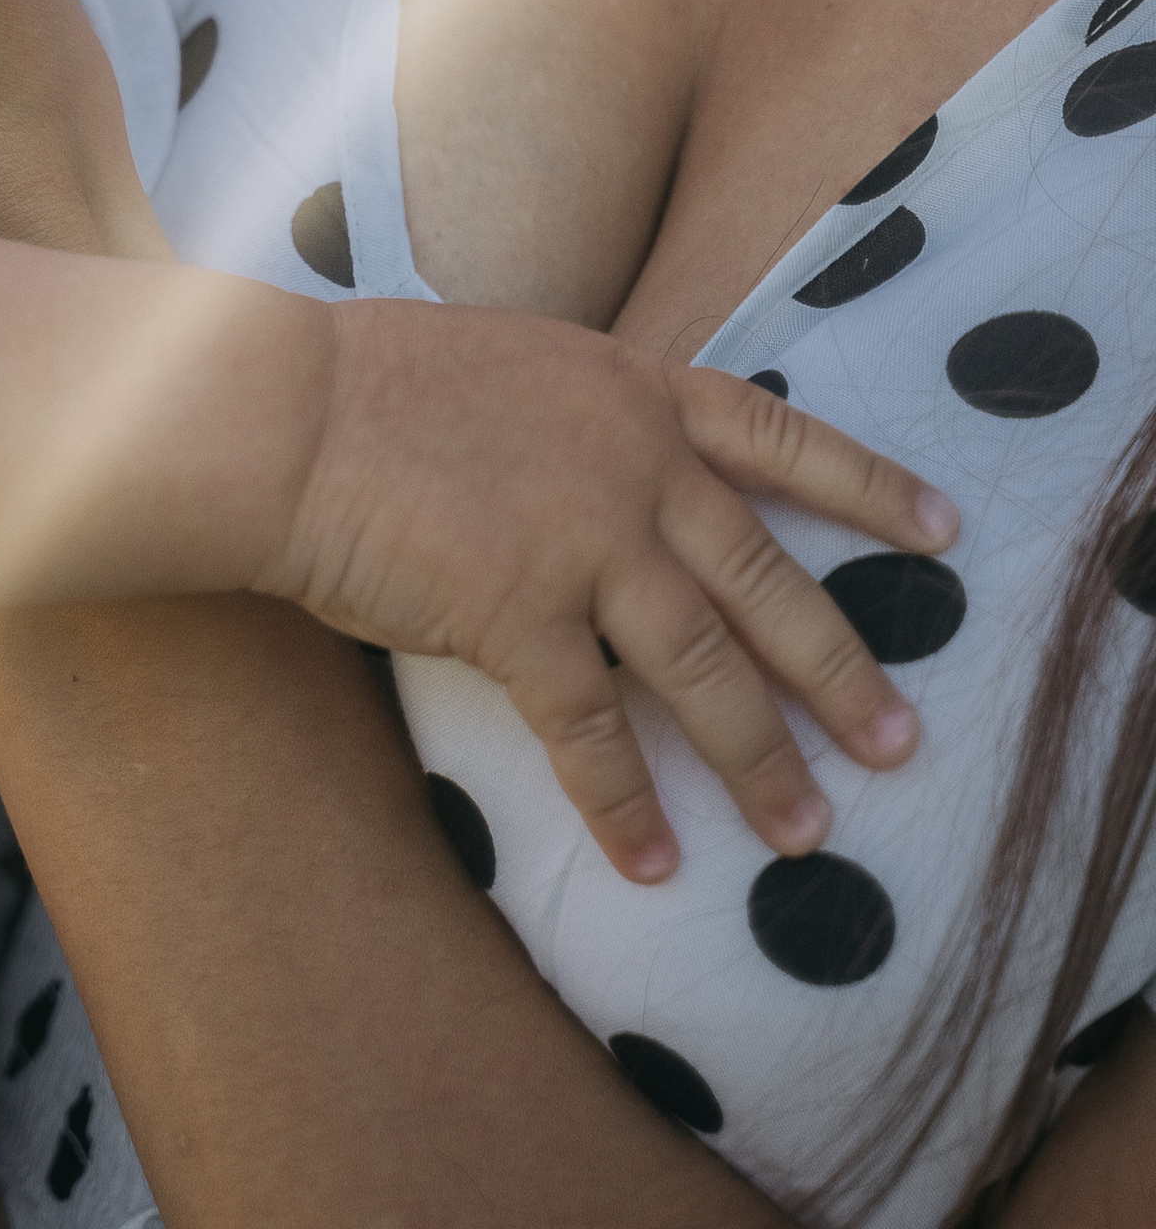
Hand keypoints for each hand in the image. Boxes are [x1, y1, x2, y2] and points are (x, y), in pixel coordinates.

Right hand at [268, 305, 959, 884]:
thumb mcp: (518, 365)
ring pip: (706, 670)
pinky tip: (655, 863)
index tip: (943, 533)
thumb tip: (634, 478)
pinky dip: (627, 806)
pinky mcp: (520, 615)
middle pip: (768, 581)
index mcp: (633, 390)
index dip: (869, 489)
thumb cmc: (374, 386)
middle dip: (844, 671)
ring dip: (764, 761)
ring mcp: (584, 541)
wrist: (286, 413)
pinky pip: (594, 732)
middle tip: (903, 741)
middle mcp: (633, 464)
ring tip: (808, 832)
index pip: (780, 436)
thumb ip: (593, 420)